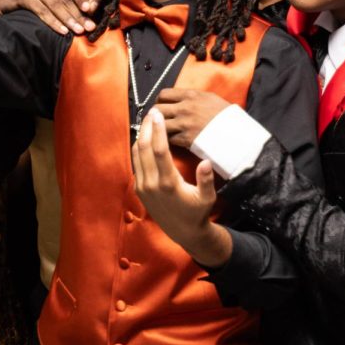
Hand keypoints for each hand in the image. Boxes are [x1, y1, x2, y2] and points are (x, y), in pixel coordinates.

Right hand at [0, 0, 96, 34]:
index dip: (84, 5)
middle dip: (79, 15)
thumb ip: (61, 3)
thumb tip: (83, 16)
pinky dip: (52, 22)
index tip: (94, 19)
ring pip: (55, 5)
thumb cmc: (26, 3)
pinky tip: (62, 31)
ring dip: (68, 19)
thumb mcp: (46, 0)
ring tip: (78, 31)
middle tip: (90, 28)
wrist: (0, 1)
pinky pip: (42, 11)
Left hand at [131, 108, 230, 267]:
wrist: (183, 232)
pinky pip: (136, 163)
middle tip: (152, 111)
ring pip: (136, 154)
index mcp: (168, 184)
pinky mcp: (139, 189)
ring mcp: (142, 186)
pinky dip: (139, 147)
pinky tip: (145, 138)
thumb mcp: (208, 198)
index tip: (157, 115)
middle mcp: (151, 184)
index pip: (159, 150)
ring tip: (148, 120)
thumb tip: (206, 162)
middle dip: (146, 127)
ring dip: (140, 135)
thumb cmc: (198, 213)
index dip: (157, 130)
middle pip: (143, 148)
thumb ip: (206, 180)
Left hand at [154, 89, 230, 148]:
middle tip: (156, 121)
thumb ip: (195, 97)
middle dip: (154, 115)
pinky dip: (167, 141)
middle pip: (157, 109)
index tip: (160, 106)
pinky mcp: (186, 139)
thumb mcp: (212, 98)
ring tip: (159, 133)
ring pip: (159, 125)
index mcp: (191, 95)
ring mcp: (184, 124)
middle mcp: (184, 108)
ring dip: (157, 129)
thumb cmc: (227, 116)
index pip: (164, 94)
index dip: (159, 100)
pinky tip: (169, 142)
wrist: (237, 132)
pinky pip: (168, 139)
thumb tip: (184, 99)